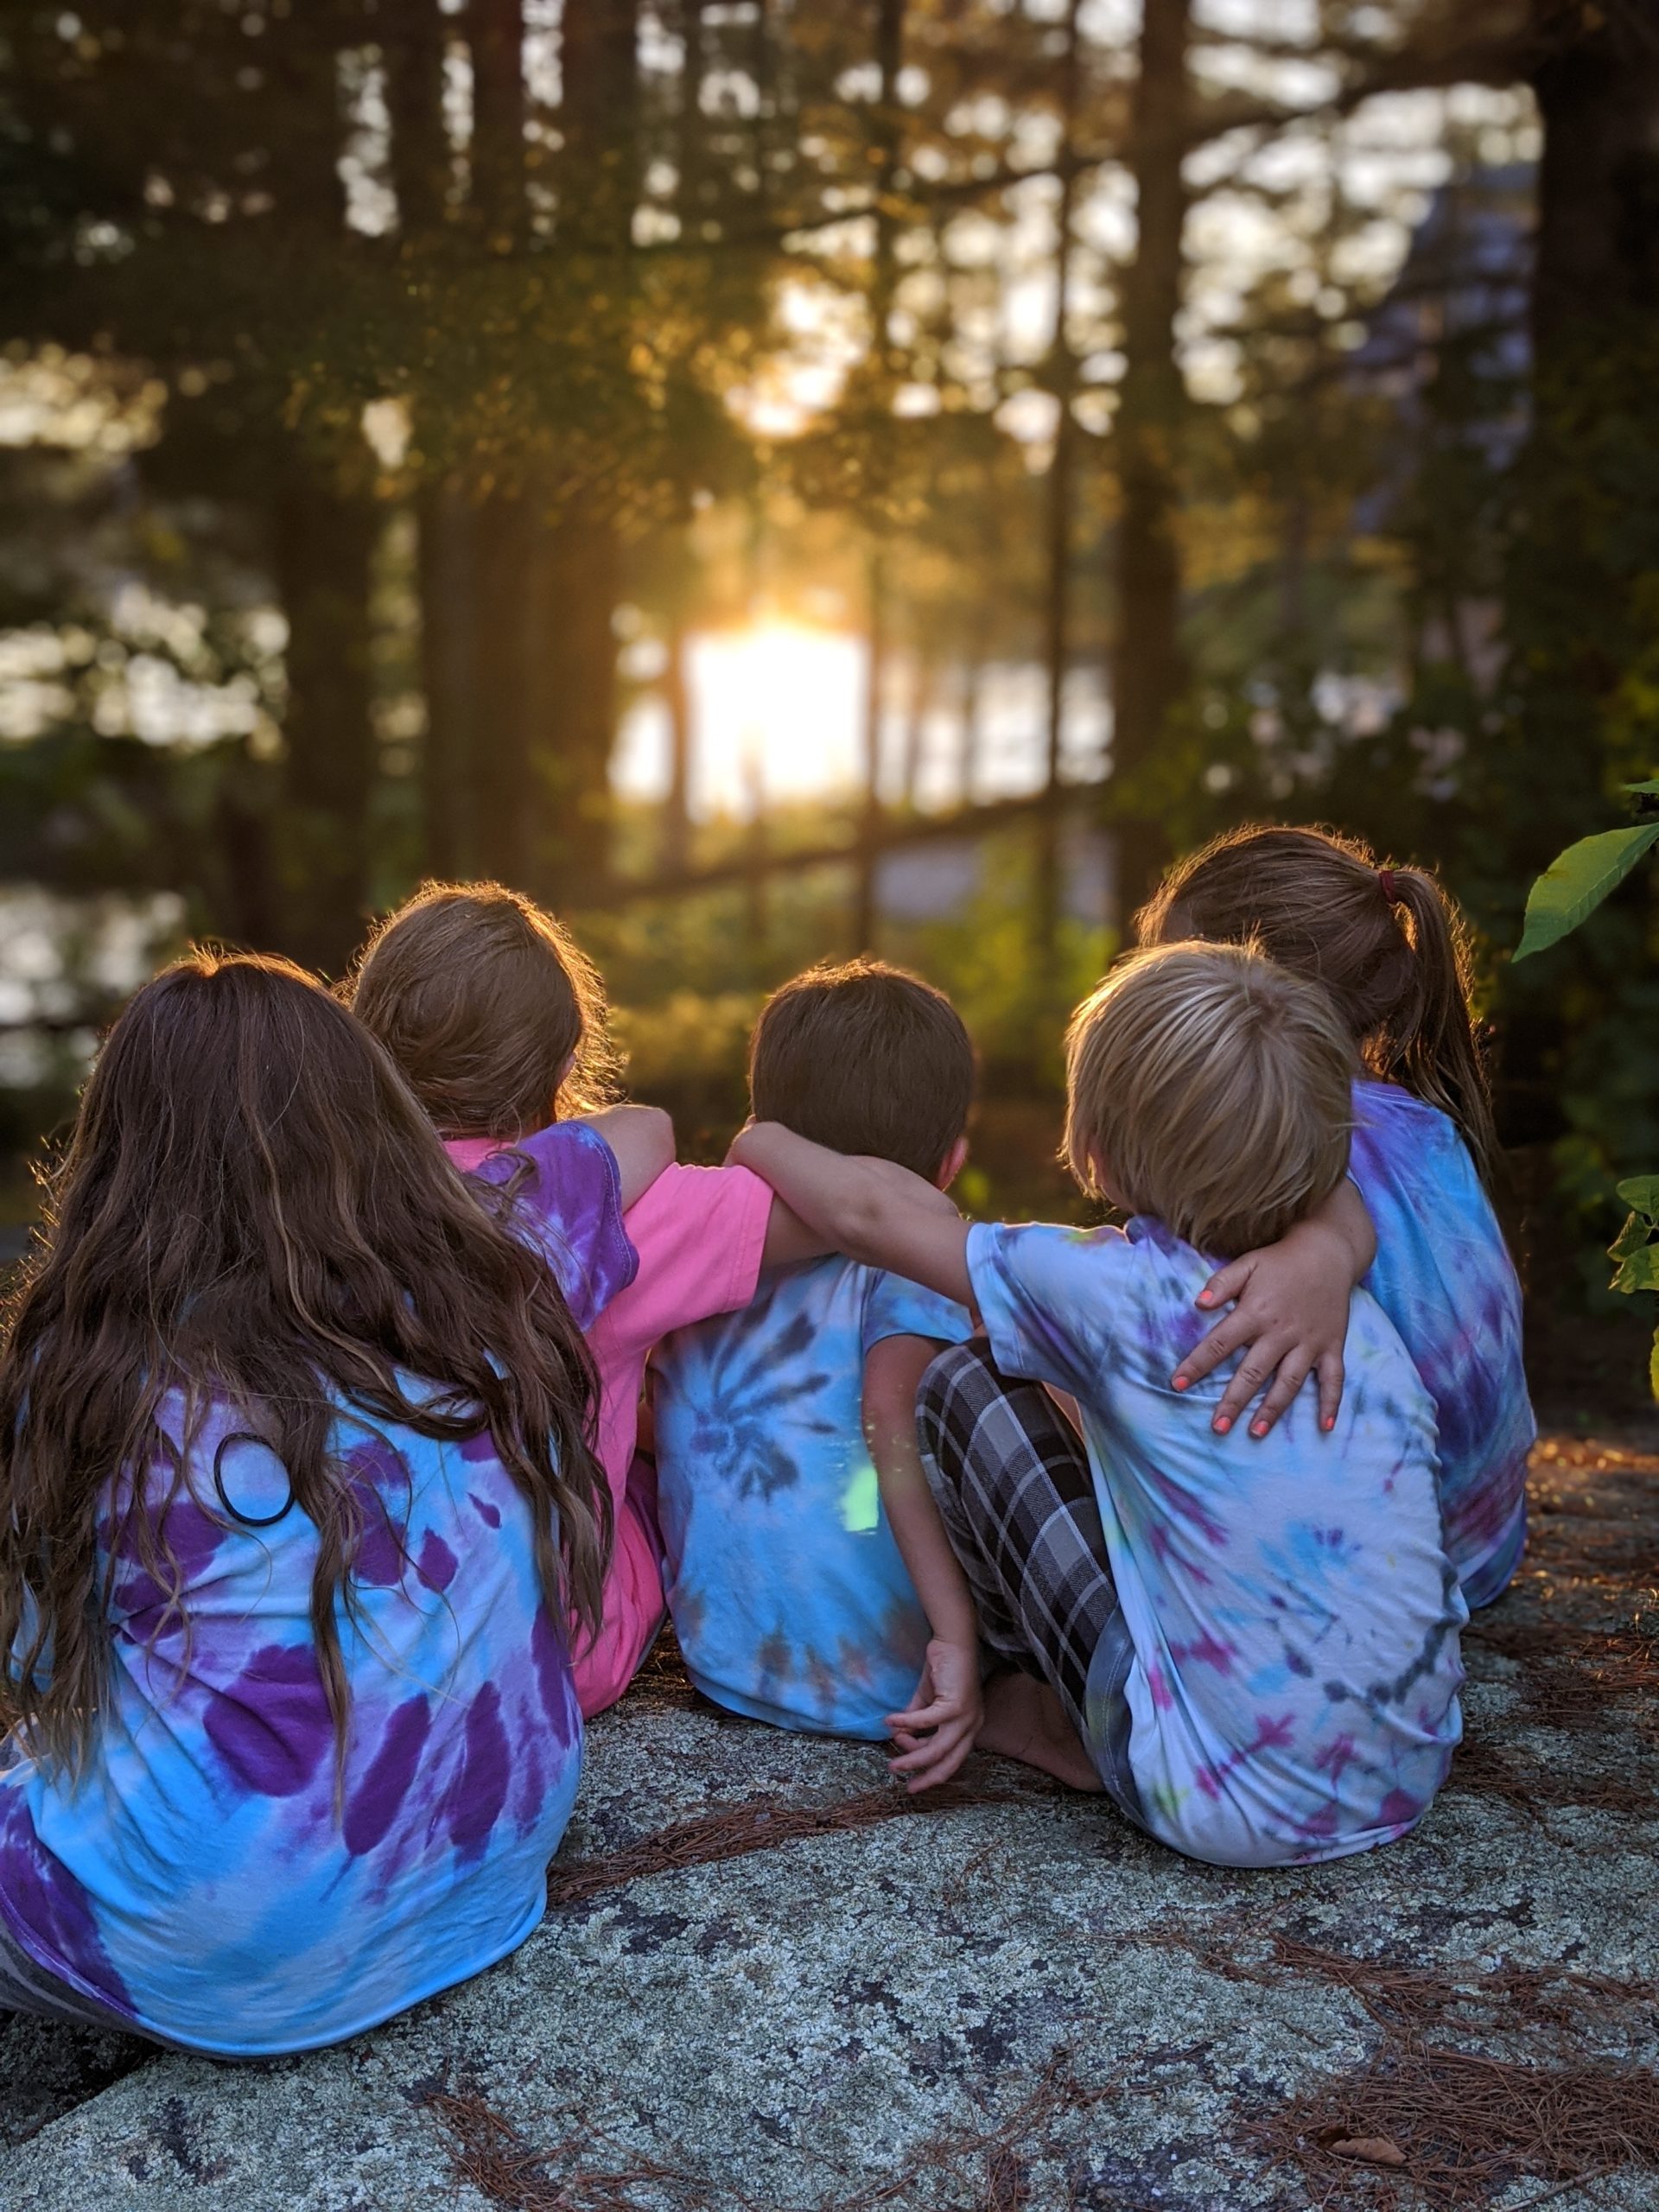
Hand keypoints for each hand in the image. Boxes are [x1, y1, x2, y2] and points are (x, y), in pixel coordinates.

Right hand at [885, 1639, 981, 1793]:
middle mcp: (972, 1727)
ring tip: (893, 1759)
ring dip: (912, 1755)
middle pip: (948, 1762)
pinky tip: (890, 1722)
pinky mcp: (956, 1705)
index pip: (952, 1761)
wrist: (953, 1642)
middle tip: (902, 1780)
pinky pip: (925, 1721)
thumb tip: (899, 1737)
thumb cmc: (943, 1670)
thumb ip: (916, 1721)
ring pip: (937, 1748)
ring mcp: (966, 1717)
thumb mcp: (928, 1701)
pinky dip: (906, 1723)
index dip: (932, 1773)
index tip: (911, 1780)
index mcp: (969, 1728)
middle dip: (924, 1775)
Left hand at [1170, 1217, 1356, 1438]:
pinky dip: (1331, 1403)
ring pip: (1289, 1382)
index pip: (1219, 1343)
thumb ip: (1222, 1283)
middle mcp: (1281, 1332)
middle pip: (1253, 1372)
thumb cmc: (1281, 1261)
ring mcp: (1309, 1342)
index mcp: (1255, 1313)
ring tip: (1255, 1432)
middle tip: (1217, 1427)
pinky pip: (1333, 1379)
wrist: (1328, 1252)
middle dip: (1234, 1401)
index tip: (1177, 1385)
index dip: (1197, 1365)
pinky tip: (1325, 1427)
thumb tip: (1198, 1304)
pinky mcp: (1332, 1346)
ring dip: (1273, 1409)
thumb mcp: (1247, 1264)